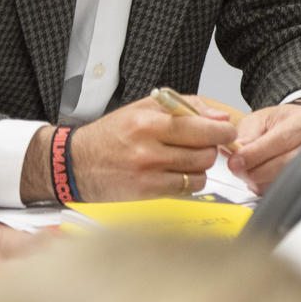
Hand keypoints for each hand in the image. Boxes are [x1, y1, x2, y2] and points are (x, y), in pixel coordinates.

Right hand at [66, 94, 236, 199]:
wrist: (74, 163)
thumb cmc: (110, 135)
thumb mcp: (143, 108)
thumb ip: (186, 107)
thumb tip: (219, 117)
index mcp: (148, 123)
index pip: (202, 128)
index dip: (222, 131)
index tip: (226, 132)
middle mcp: (148, 150)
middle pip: (205, 153)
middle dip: (210, 148)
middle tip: (201, 145)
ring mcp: (147, 175)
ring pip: (199, 174)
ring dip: (199, 167)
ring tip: (184, 159)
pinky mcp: (146, 194)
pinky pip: (185, 190)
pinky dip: (188, 182)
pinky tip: (176, 173)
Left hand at [228, 103, 300, 192]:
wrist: (293, 128)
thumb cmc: (279, 123)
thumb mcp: (258, 119)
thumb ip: (246, 134)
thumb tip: (238, 153)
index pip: (282, 140)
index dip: (256, 153)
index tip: (236, 160)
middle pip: (286, 165)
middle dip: (256, 170)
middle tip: (236, 167)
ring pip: (283, 180)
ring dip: (258, 179)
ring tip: (248, 166)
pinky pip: (281, 191)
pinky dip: (263, 186)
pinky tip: (259, 174)